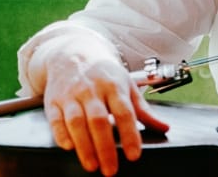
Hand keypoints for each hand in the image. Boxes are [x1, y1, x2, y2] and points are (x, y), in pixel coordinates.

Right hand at [34, 40, 170, 175]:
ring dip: (84, 146)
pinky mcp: (53, 100)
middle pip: (99, 120)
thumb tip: (164, 127)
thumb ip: (143, 109)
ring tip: (92, 165)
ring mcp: (71, 95)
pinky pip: (55, 119)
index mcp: (114, 86)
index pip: (124, 112)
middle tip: (111, 170)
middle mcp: (92, 90)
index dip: (130, 135)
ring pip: (76, 121)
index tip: (133, 155)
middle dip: (105, 148)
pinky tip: (68, 147)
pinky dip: (61, 134)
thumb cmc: (105, 73)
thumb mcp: (127, 85)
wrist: (74, 53)